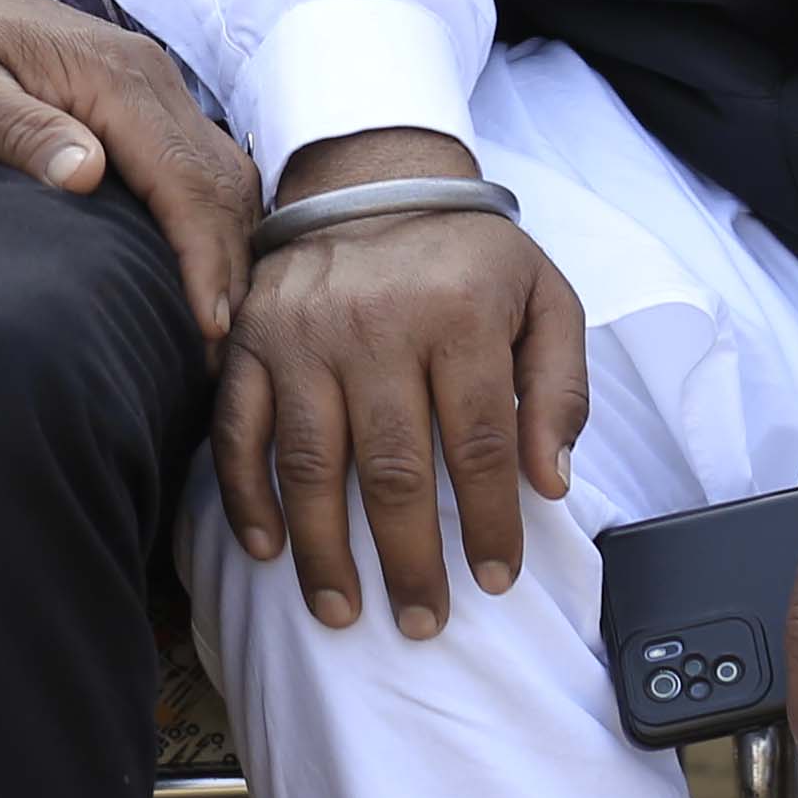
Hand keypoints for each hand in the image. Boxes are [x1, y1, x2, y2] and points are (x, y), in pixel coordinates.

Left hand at [0, 0, 259, 336]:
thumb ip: (18, 130)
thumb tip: (86, 174)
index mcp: (112, 75)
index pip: (183, 176)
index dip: (202, 255)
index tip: (207, 326)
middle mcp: (150, 75)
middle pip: (218, 180)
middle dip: (228, 266)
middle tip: (217, 352)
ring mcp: (154, 85)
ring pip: (221, 173)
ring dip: (228, 246)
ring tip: (215, 327)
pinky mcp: (145, 101)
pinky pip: (200, 164)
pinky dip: (211, 219)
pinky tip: (199, 270)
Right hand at [217, 126, 588, 630]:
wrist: (371, 176)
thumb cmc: (467, 254)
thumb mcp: (544, 299)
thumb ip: (560, 388)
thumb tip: (550, 482)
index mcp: (457, 312)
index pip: (481, 441)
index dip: (491, 521)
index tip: (497, 579)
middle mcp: (372, 322)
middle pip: (392, 467)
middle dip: (408, 558)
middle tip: (421, 621)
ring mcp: (300, 332)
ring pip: (308, 461)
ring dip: (324, 549)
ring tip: (341, 611)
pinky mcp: (249, 338)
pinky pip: (237, 428)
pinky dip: (246, 495)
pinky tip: (267, 549)